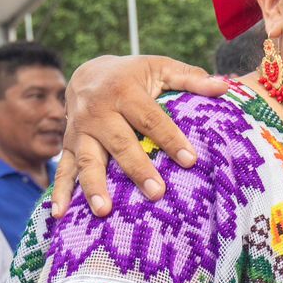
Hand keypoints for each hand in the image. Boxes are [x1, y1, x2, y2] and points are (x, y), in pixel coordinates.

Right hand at [51, 55, 226, 218]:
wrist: (88, 72)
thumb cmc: (134, 75)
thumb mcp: (161, 68)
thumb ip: (191, 79)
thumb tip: (224, 87)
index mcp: (123, 90)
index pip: (150, 118)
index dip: (170, 139)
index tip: (190, 161)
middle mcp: (97, 110)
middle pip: (119, 142)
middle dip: (137, 168)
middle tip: (156, 193)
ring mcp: (79, 130)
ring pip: (87, 160)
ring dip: (93, 186)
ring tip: (104, 211)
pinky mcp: (68, 145)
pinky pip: (63, 169)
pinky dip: (59, 192)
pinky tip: (58, 215)